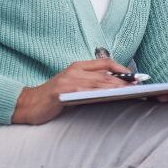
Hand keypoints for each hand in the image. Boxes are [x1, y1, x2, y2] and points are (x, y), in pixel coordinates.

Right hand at [12, 59, 129, 124]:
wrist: (29, 104)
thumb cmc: (53, 96)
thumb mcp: (72, 84)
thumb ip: (89, 82)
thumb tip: (114, 86)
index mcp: (78, 66)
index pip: (104, 62)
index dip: (121, 68)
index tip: (134, 76)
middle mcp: (74, 70)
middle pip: (104, 73)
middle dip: (123, 79)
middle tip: (138, 85)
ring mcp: (68, 81)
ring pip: (97, 82)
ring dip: (116, 87)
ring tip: (130, 91)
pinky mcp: (62, 92)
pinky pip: (85, 92)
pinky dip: (99, 94)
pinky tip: (110, 97)